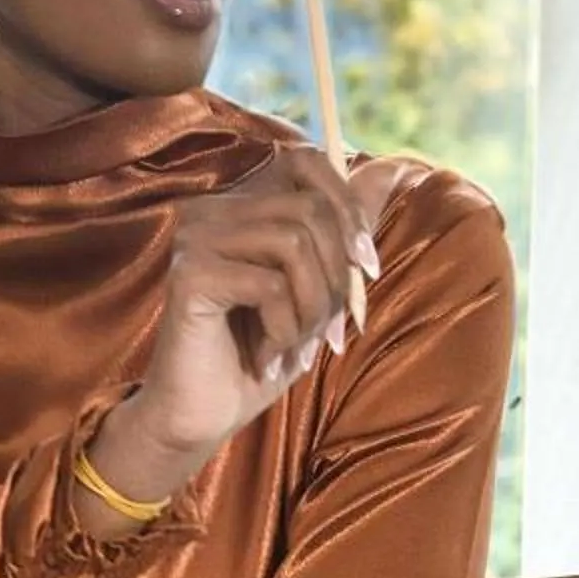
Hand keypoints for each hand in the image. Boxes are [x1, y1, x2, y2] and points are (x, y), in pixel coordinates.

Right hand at [91, 146, 403, 508]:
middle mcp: (211, 209)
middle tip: (326, 330)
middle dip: (335, 277)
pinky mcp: (190, 274)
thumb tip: (389, 172)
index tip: (366, 267)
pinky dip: (283, 329)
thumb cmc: (260, 354)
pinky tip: (263, 357)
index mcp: (239, 205)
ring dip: (311, 307)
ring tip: (292, 344)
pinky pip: (269, 284)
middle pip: (310, 208)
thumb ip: (340, 233)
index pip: (307, 161)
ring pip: (293, 243)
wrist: (201, 416)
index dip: (349, 207)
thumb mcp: (315, 290)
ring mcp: (195, 237)